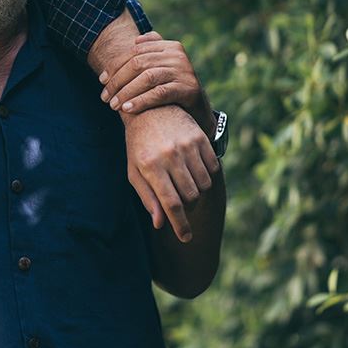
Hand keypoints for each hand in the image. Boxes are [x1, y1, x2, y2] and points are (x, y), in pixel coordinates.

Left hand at [100, 32, 213, 134]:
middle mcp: (178, 55)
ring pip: (147, 78)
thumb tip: (134, 40)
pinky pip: (159, 93)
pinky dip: (141, 101)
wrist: (199, 110)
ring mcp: (184, 71)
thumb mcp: (162, 68)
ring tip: (114, 105)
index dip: (116, 66)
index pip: (135, 52)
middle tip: (105, 97)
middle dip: (118, 81)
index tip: (102, 80)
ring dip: (126, 92)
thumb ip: (150, 53)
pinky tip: (128, 109)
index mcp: (169, 46)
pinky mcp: (189, 88)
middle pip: (138, 63)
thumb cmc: (173, 88)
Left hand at [123, 105, 219, 240]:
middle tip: (181, 203)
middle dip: (188, 207)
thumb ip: (148, 198)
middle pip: (190, 196)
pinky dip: (207, 176)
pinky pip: (213, 168)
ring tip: (186, 185)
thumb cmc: (138, 146)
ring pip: (204, 185)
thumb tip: (160, 223)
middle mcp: (170, 155)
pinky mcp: (200, 138)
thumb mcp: (135, 172)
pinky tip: (195, 172)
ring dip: (198, 192)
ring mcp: (187, 145)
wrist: (149, 110)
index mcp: (150, 166)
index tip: (185, 237)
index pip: (171, 204)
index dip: (180, 224)